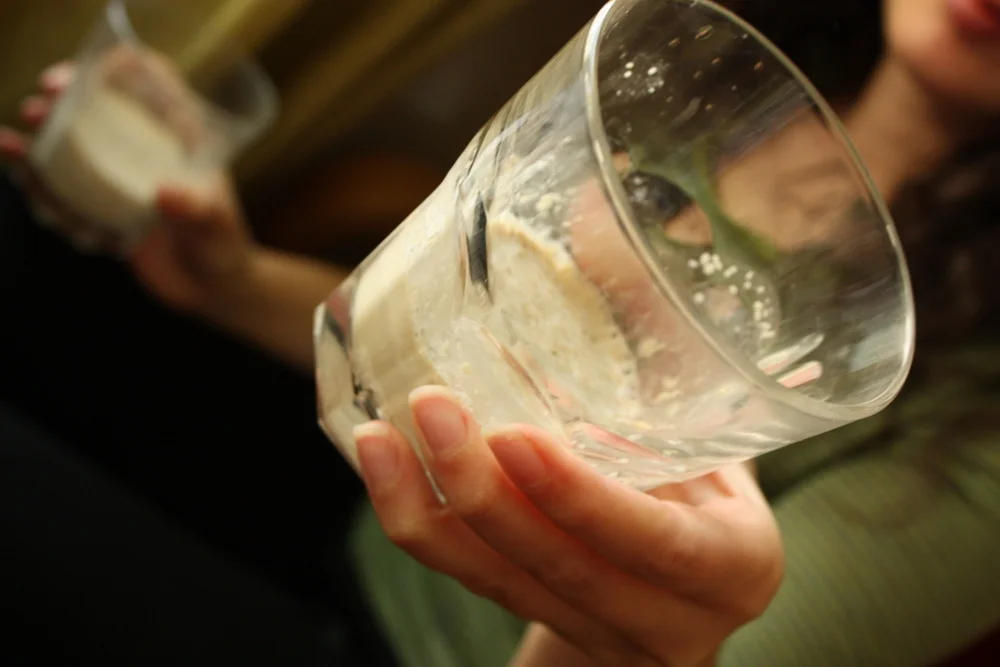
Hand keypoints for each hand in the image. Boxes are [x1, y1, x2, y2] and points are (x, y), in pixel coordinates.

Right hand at [0, 62, 259, 316]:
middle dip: (62, 102)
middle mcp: (146, 148)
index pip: (152, 80)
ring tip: (9, 147)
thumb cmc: (225, 248)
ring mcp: (122, 177)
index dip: (116, 68)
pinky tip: (28, 185)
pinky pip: (63, 192)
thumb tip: (164, 194)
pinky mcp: (103, 208)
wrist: (213, 288)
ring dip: (37, 144)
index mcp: (181, 136)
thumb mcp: (216, 228)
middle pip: (100, 107)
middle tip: (37, 109)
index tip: (83, 78)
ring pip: (71, 148)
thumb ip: (197, 211)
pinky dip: (41, 188)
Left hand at [353, 387, 783, 666]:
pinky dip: (423, 527)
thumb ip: (673, 366)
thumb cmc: (715, 487)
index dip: (582, 499)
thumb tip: (602, 230)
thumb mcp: (720, 437)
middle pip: (560, 568)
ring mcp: (601, 635)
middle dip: (485, 493)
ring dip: (431, 512)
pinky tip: (387, 471)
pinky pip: (473, 582)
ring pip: (499, 583)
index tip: (516, 436)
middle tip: (432, 406)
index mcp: (732, 567)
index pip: (657, 543)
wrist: (696, 581)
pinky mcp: (545, 623)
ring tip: (381, 437)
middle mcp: (669, 622)